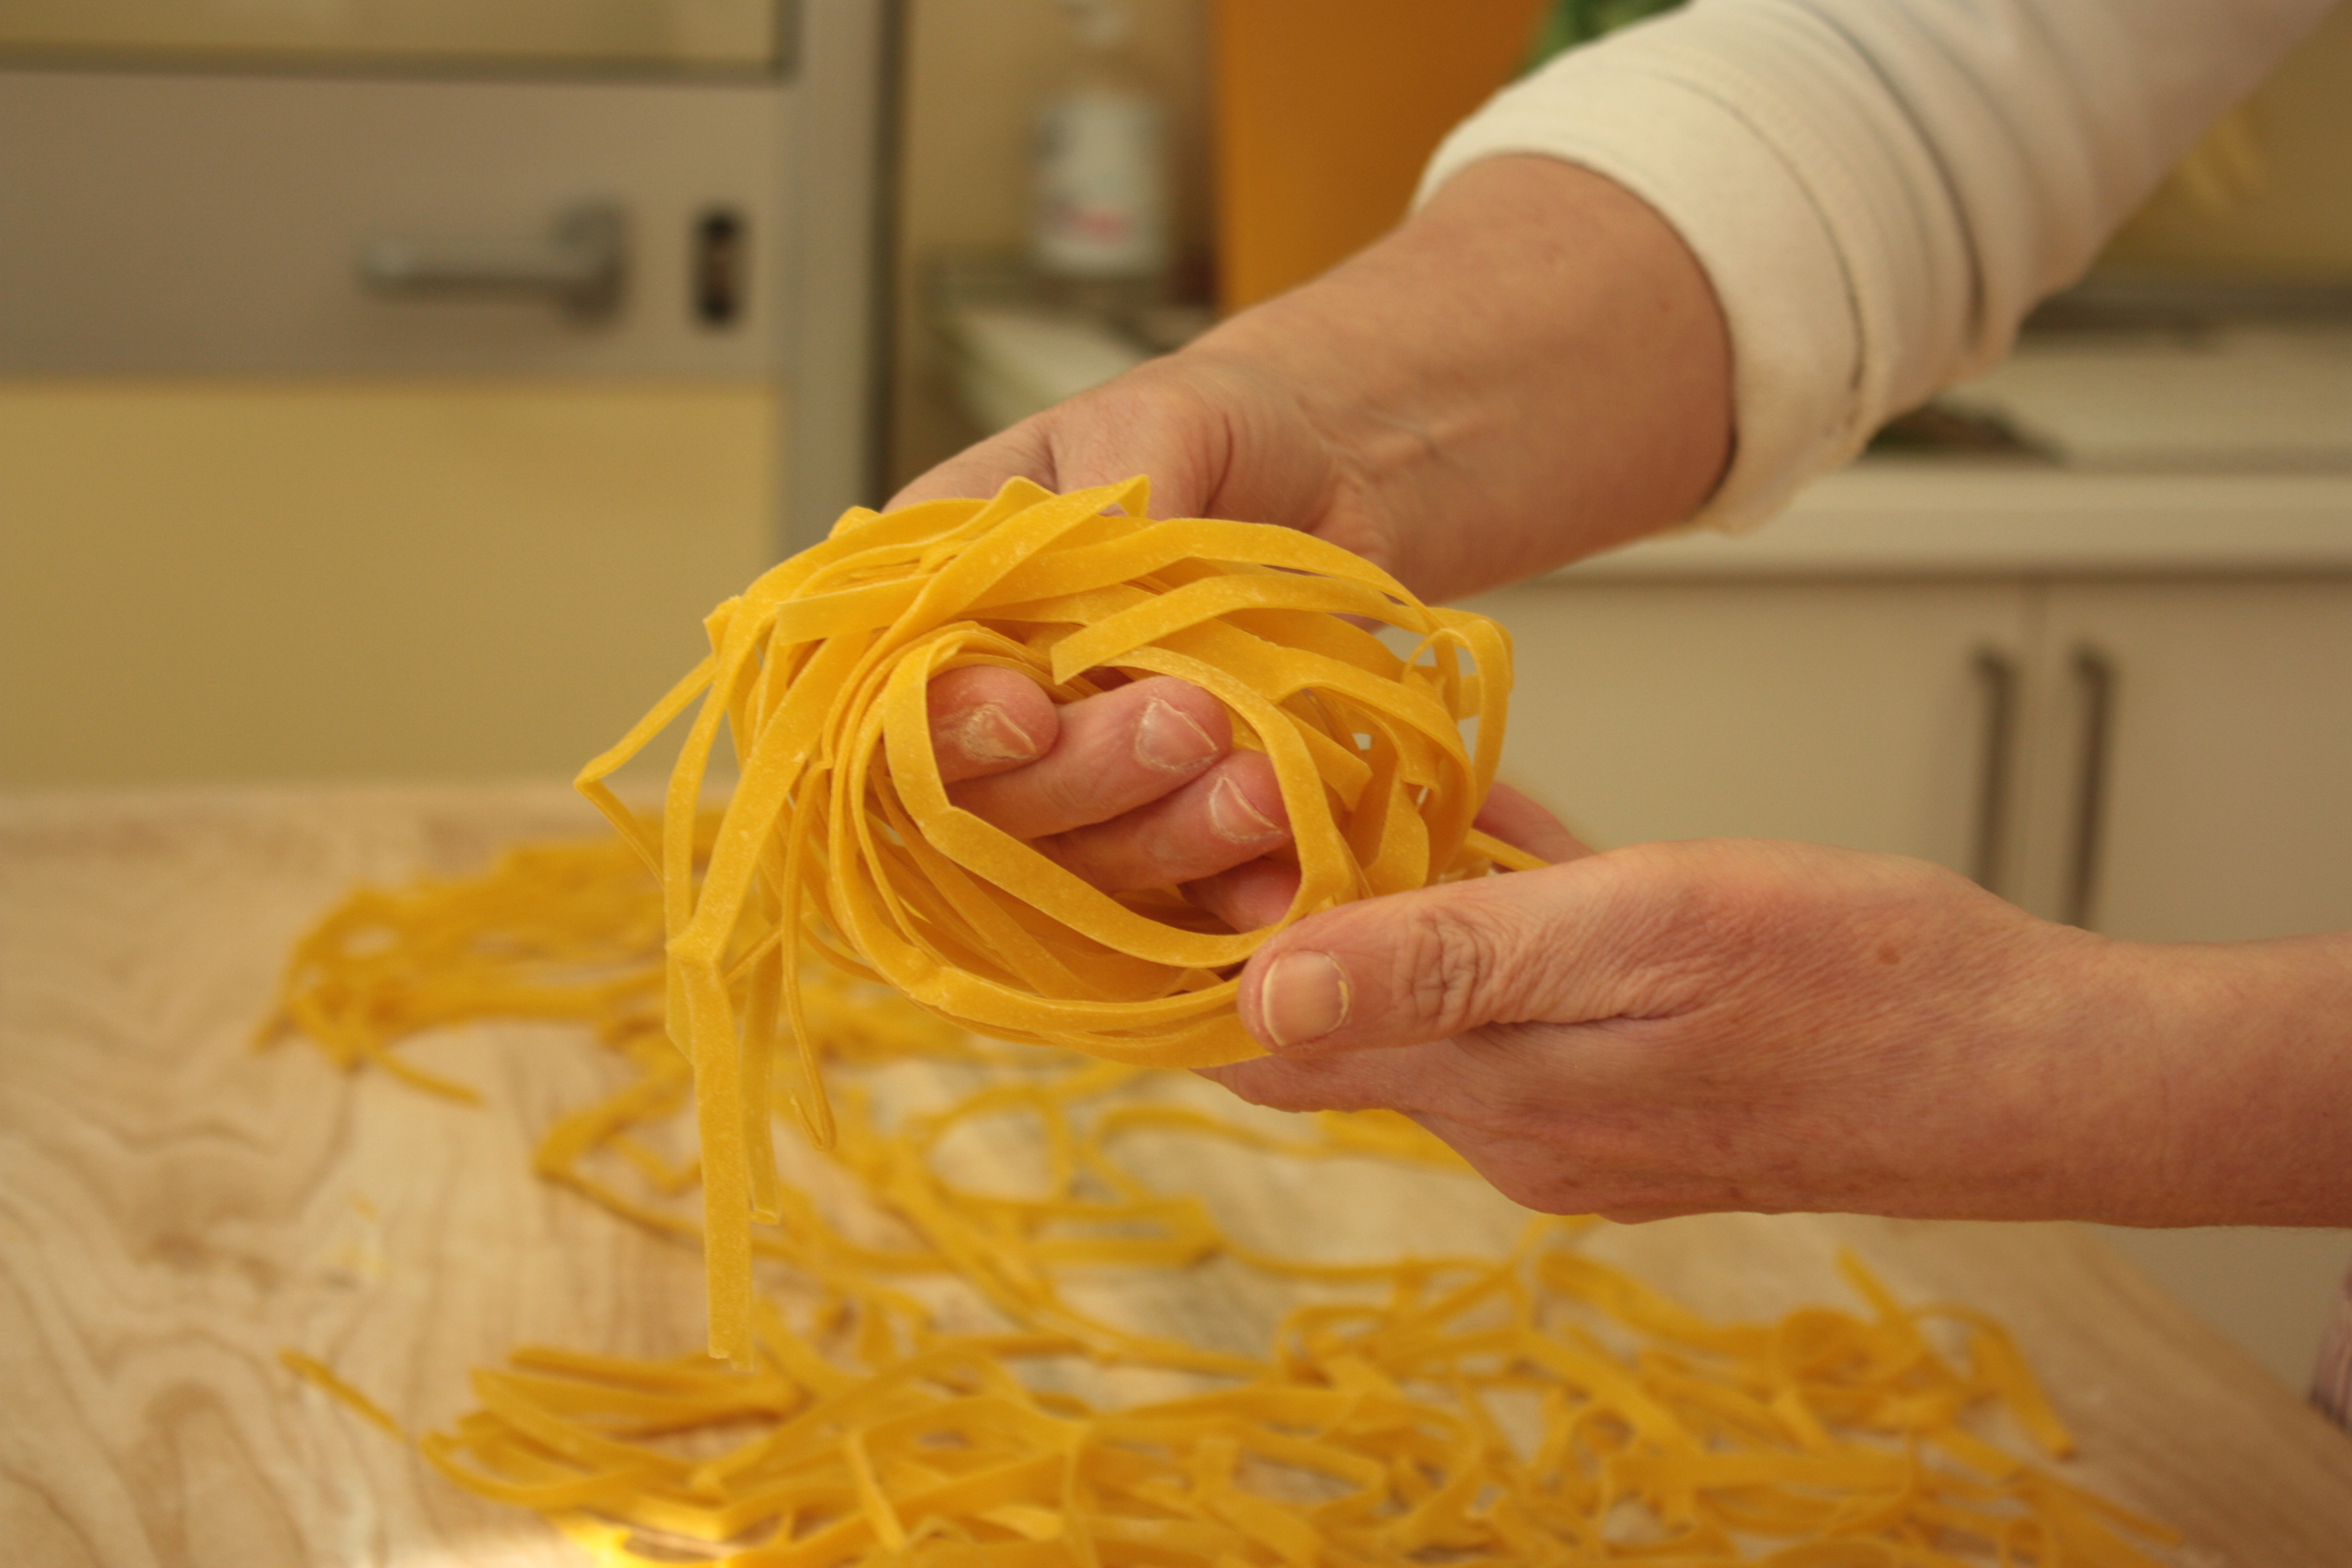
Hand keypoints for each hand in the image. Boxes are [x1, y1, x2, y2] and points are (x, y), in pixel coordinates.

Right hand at [900, 158, 1730, 906]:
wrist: (1338, 469)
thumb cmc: (1217, 429)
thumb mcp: (1152, 426)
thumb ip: (1109, 509)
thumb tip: (1095, 593)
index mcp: (932, 598)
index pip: (887, 692)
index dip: (943, 723)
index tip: (1025, 708)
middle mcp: (985, 707)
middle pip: (983, 800)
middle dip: (1081, 776)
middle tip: (1187, 722)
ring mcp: (1074, 783)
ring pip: (1081, 860)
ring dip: (1167, 835)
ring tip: (1265, 788)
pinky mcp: (1167, 826)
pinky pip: (1182, 895)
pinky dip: (1232, 892)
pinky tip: (1285, 880)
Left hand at [1202, 832, 2260, 1226]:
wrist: (2031, 1067)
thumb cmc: (1856, 981)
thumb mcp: (1640, 933)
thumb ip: (1448, 966)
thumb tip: (1263, 993)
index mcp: (1494, 1093)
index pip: (1272, 1049)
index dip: (1208, 950)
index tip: (1189, 836)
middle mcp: (1513, 1128)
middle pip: (1341, 1024)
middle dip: (1296, 912)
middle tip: (1278, 777)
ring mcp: (1577, 1122)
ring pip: (1431, 1004)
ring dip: (1401, 908)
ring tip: (1385, 788)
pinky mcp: (1636, 1098)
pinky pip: (1519, 1007)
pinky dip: (1496, 923)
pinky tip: (1508, 836)